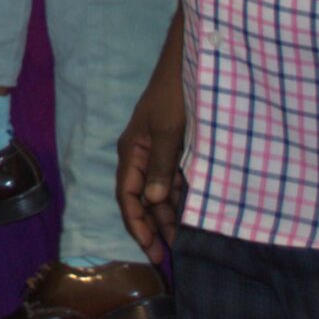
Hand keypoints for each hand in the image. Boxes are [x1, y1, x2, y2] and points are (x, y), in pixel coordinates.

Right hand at [114, 30, 188, 260]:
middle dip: (152, 227)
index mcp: (132, 151)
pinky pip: (174, 181)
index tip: (151, 249)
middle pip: (141, 199)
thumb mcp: (169, 130)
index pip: (127, 197)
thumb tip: (152, 202)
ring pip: (158, 192)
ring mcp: (159, 152)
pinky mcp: (176, 149)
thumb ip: (161, 166)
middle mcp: (141, 155)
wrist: (191, 62)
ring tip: (181, 242)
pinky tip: (191, 215)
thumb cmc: (176, 93)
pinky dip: (180, 199)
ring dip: (167, 216)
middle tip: (165, 255)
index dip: (137, 225)